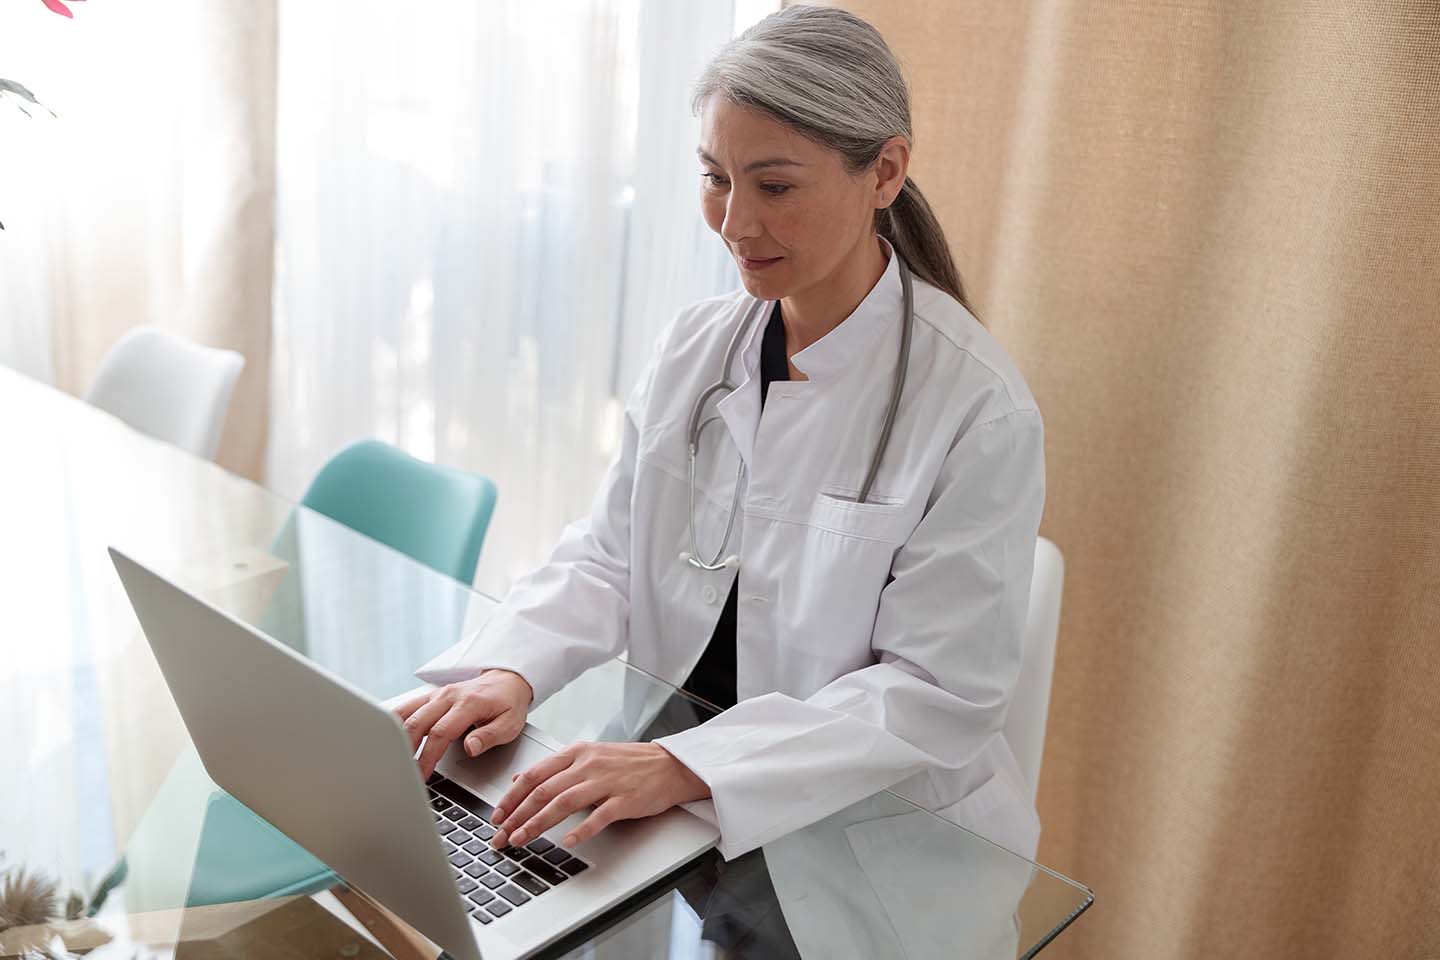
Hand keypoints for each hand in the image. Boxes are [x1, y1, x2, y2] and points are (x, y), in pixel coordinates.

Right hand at [394, 669, 533, 779]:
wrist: (507, 680)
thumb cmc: (508, 704)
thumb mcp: (510, 724)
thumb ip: (489, 736)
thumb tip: (470, 748)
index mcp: (468, 704)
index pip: (441, 732)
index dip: (428, 756)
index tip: (422, 775)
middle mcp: (449, 697)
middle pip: (418, 722)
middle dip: (406, 750)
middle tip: (403, 773)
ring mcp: (437, 695)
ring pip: (407, 712)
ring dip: (395, 735)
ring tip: (390, 758)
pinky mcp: (430, 697)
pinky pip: (407, 706)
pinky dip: (393, 721)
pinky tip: (385, 736)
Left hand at [490, 741, 709, 849]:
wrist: (670, 765)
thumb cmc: (630, 763)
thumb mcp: (589, 755)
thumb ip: (555, 767)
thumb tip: (521, 778)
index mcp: (577, 752)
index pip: (535, 774)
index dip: (511, 796)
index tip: (496, 816)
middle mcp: (588, 764)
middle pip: (544, 790)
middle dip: (516, 815)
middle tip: (500, 835)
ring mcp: (607, 781)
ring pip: (564, 802)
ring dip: (537, 823)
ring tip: (521, 839)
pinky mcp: (625, 799)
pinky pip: (599, 816)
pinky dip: (581, 830)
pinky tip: (568, 842)